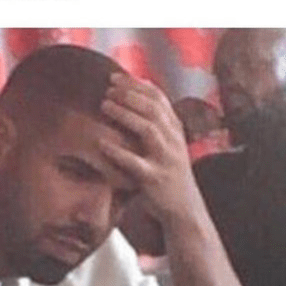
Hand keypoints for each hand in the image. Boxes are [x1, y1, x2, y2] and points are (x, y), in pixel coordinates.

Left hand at [100, 73, 201, 224]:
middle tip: (107, 89)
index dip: (136, 85)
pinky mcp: (154, 179)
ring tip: (104, 105)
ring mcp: (165, 159)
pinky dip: (118, 151)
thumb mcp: (168, 143)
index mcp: (175, 129)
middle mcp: (173, 140)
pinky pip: (135, 163)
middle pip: (153, 109)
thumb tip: (138, 94)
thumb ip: (156, 121)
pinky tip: (101, 143)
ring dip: (125, 114)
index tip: (115, 77)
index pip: (159, 98)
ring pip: (148, 130)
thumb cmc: (169, 172)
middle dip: (129, 95)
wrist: (184, 208)